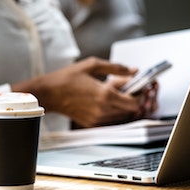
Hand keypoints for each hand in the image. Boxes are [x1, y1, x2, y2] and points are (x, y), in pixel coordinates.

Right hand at [12, 57, 142, 127]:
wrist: (49, 93)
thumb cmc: (67, 78)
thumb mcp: (92, 65)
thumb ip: (116, 68)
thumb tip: (133, 70)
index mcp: (105, 95)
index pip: (134, 101)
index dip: (140, 94)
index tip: (138, 87)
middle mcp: (103, 109)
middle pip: (131, 110)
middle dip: (133, 99)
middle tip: (128, 88)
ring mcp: (97, 119)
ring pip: (122, 116)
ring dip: (123, 106)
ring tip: (113, 93)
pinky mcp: (91, 123)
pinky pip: (111, 120)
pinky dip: (113, 112)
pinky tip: (106, 101)